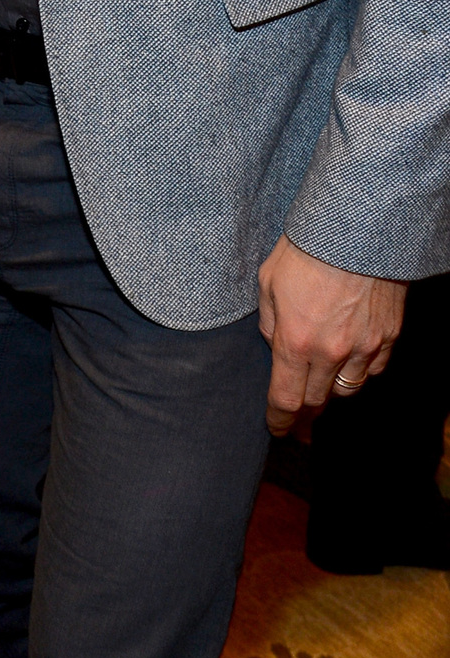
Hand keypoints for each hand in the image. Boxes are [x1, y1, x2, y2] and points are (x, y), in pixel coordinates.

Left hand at [257, 236, 404, 435]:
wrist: (357, 229)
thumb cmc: (305, 248)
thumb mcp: (268, 281)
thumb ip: (268, 321)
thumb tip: (272, 343)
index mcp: (295, 341)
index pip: (286, 398)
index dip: (279, 420)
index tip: (276, 428)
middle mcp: (331, 352)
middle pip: (316, 400)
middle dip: (303, 411)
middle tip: (296, 419)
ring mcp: (364, 347)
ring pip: (346, 389)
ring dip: (330, 392)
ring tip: (319, 391)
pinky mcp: (388, 336)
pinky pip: (372, 370)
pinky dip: (358, 372)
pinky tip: (348, 365)